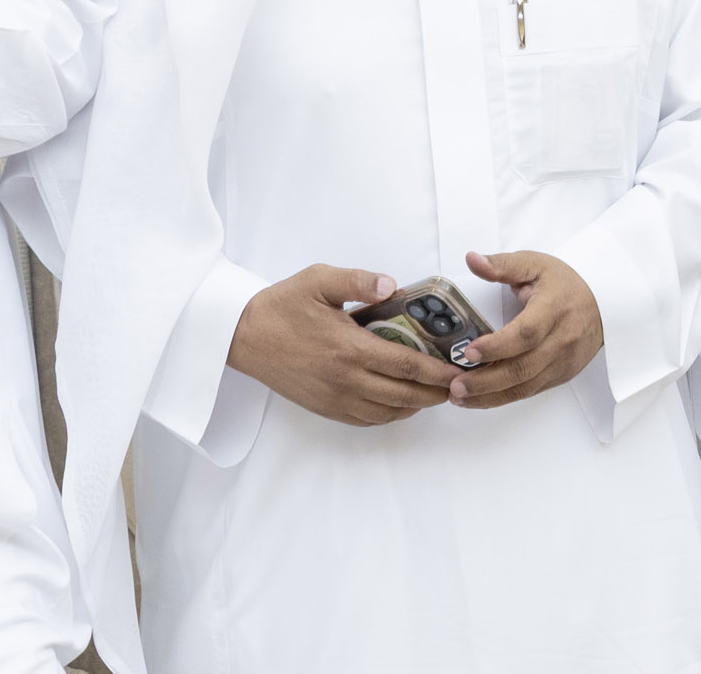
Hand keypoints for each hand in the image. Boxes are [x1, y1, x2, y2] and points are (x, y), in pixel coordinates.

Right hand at [228, 265, 459, 424]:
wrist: (241, 335)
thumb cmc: (282, 305)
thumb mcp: (319, 279)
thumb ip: (358, 281)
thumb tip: (391, 285)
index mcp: (349, 348)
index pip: (406, 366)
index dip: (437, 372)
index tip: (459, 371)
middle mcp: (345, 379)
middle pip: (403, 394)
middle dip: (435, 392)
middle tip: (458, 385)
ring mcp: (333, 398)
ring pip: (386, 412)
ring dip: (415, 406)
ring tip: (435, 393)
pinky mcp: (323, 407)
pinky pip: (364, 419)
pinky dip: (389, 415)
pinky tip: (400, 403)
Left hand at [447, 251, 602, 408]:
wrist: (604, 305)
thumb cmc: (566, 285)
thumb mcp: (535, 265)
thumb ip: (502, 265)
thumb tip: (471, 260)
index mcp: (554, 308)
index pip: (526, 333)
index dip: (498, 346)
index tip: (470, 350)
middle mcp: (561, 339)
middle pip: (522, 368)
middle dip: (485, 381)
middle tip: (455, 385)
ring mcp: (562, 362)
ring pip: (525, 386)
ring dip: (489, 396)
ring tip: (459, 396)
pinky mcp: (560, 376)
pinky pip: (529, 392)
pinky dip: (502, 398)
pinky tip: (479, 398)